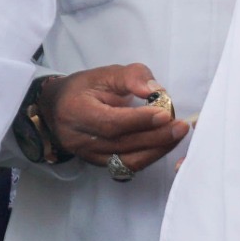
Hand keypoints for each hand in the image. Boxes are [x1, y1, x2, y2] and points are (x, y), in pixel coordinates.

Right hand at [40, 64, 186, 172]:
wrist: (58, 108)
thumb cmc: (84, 88)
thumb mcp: (105, 73)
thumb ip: (131, 77)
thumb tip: (155, 90)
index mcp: (76, 112)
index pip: (110, 122)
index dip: (139, 121)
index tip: (165, 113)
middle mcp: (79, 139)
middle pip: (121, 144)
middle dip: (155, 137)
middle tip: (181, 127)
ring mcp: (88, 156)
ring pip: (125, 161)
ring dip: (156, 150)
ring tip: (177, 135)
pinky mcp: (97, 164)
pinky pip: (126, 167)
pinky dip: (148, 157)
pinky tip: (163, 145)